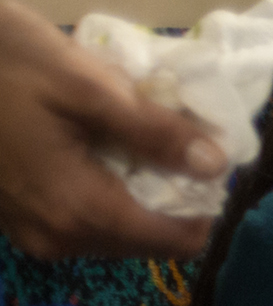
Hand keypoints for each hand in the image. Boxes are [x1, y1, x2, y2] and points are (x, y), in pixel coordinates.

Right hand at [0, 0, 221, 258]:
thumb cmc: (2, 65)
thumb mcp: (87, 87)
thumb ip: (154, 133)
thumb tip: (217, 164)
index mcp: (78, 211)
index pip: (177, 240)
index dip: (205, 201)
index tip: (209, 157)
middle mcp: (56, 238)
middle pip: (149, 239)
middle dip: (173, 194)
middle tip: (176, 138)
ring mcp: (32, 233)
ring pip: (117, 232)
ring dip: (139, 192)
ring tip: (139, 137)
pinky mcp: (17, 219)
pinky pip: (83, 219)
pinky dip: (105, 190)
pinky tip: (101, 146)